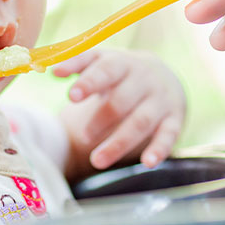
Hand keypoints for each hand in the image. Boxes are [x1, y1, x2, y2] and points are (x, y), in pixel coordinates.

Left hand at [55, 48, 185, 178]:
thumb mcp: (100, 61)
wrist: (164, 75)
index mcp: (121, 62)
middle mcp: (143, 79)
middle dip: (101, 119)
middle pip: (122, 99)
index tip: (71, 96)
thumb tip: (51, 70)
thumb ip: (76, 64)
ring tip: (96, 161)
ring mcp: (160, 99)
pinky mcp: (173, 119)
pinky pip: (169, 135)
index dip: (88, 82)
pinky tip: (147, 163)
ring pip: (141, 122)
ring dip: (119, 143)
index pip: (105, 68)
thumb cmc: (119, 71)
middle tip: (82, 136)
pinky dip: (159, 149)